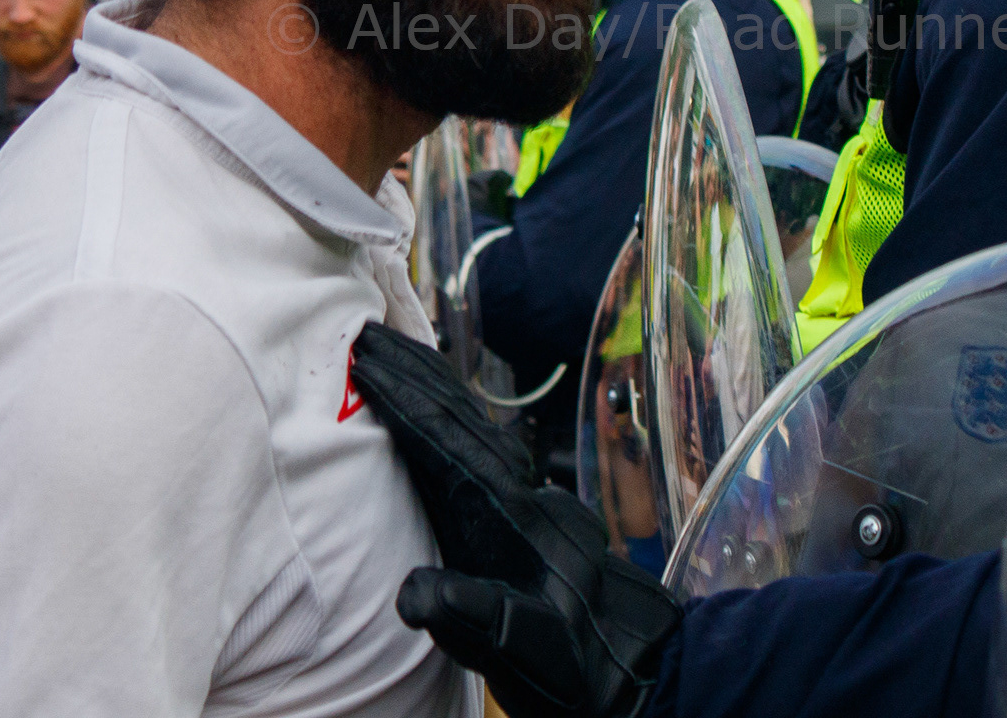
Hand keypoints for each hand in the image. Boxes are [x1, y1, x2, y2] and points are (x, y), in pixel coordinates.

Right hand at [349, 322, 680, 717]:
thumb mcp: (524, 649)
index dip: (402, 399)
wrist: (644, 672)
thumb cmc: (581, 668)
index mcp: (509, 517)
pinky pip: (484, 451)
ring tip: (395, 360)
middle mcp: (520, 496)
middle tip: (367, 335)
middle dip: (413, 374)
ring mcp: (529, 503)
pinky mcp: (532, 517)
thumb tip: (413, 593)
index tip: (363, 358)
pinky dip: (455, 424)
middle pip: (460, 419)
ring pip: (475, 429)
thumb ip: (474, 616)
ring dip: (434, 391)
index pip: (445, 442)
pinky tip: (442, 425)